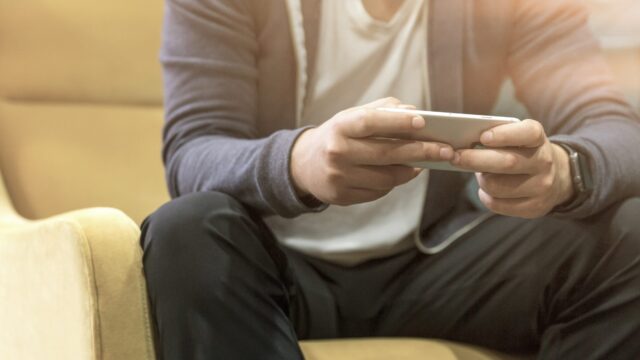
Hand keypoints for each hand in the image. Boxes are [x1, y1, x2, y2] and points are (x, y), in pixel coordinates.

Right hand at [291, 97, 454, 205]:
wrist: (304, 165)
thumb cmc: (337, 136)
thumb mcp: (351, 117)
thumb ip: (382, 111)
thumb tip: (415, 113)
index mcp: (339, 127)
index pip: (371, 122)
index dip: (398, 122)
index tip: (423, 121)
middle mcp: (337, 152)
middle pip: (386, 153)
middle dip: (420, 151)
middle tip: (445, 150)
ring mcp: (338, 177)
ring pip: (386, 178)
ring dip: (409, 171)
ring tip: (422, 163)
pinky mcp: (341, 197)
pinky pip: (378, 192)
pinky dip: (393, 183)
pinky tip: (399, 174)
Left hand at [451, 119, 574, 217]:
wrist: (556, 177)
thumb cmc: (523, 153)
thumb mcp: (518, 139)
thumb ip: (497, 137)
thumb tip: (464, 143)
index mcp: (538, 139)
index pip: (527, 133)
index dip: (504, 135)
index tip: (483, 137)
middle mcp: (544, 162)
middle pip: (507, 162)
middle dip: (476, 160)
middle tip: (456, 157)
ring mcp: (542, 187)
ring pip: (498, 186)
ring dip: (481, 180)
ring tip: (480, 174)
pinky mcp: (534, 208)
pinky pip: (498, 204)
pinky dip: (485, 196)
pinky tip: (487, 190)